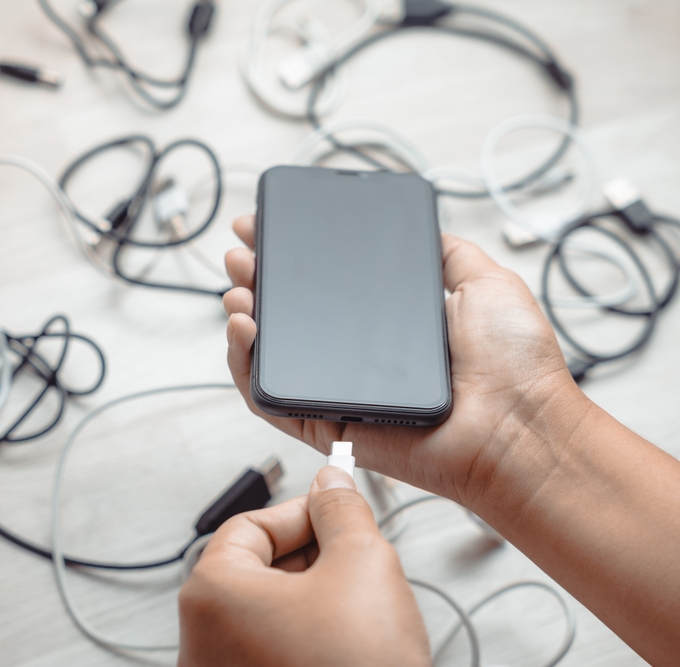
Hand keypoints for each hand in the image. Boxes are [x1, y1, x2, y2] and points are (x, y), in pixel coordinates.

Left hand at [178, 466, 430, 666]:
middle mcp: (201, 641)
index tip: (335, 512)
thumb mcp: (362, 566)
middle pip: (253, 570)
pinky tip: (347, 647)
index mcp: (211, 595)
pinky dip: (306, 639)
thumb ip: (342, 511)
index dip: (301, 513)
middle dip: (310, 557)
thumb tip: (331, 484)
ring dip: (313, 600)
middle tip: (354, 558)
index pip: (249, 525)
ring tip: (358, 610)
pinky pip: (270, 652)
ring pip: (265, 615)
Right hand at [223, 215, 591, 516]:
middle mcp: (357, 357)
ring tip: (238, 286)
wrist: (520, 429)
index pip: (324, 285)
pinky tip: (245, 327)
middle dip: (257, 277)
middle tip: (243, 251)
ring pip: (269, 355)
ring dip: (243, 316)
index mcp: (387, 325)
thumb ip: (449, 255)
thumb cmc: (514, 367)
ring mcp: (338, 391)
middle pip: (288, 315)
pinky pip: (268, 398)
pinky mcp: (324, 425)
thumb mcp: (487, 283)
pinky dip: (244, 365)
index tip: (269, 225)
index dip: (291, 255)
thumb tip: (421, 231)